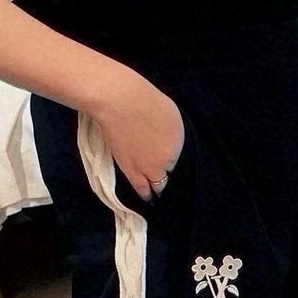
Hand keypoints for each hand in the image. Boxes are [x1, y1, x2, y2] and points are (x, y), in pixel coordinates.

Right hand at [95, 71, 185, 201]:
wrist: (119, 101)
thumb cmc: (142, 98)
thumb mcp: (168, 112)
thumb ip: (170, 131)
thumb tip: (164, 141)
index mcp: (179, 140)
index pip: (177, 158)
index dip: (170, 159)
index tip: (166, 161)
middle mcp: (167, 157)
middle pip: (168, 172)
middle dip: (165, 174)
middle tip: (162, 177)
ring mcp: (148, 166)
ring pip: (157, 185)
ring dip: (156, 187)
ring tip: (155, 193)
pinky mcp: (130, 170)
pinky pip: (141, 188)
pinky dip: (145, 194)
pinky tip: (147, 199)